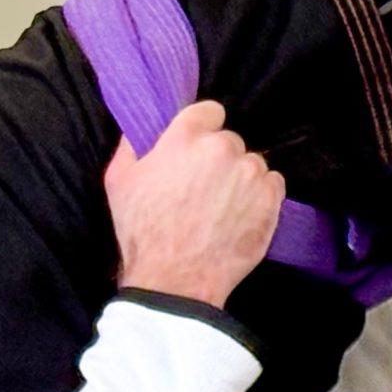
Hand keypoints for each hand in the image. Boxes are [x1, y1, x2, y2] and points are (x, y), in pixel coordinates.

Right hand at [104, 101, 284, 308]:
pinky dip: (261, 195)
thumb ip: (130, 146)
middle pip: (228, 141)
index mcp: (185, 138)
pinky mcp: (271, 197)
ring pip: (250, 163)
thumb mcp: (119, 182)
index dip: (203, 128)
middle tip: (204, 188)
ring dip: (240, 178)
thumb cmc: (143, 232)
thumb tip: (139, 128)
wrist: (175, 280)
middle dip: (218, 159)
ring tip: (223, 207)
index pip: (208, 111)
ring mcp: (250, 172)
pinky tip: (241, 215)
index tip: (197, 148)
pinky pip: (272, 183)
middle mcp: (222, 148)